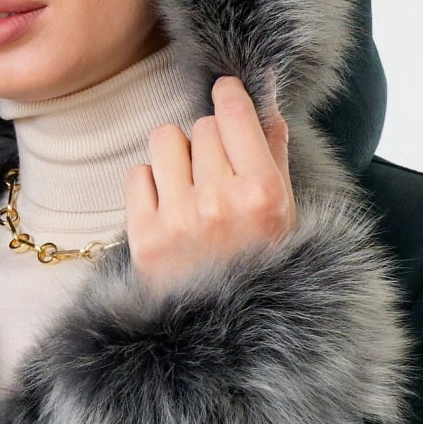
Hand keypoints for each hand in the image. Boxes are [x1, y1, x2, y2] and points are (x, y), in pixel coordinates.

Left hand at [125, 74, 296, 297]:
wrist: (228, 331)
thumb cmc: (262, 264)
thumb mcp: (285, 210)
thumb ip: (273, 149)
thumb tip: (266, 93)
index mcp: (261, 193)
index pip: (232, 114)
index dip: (228, 96)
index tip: (225, 93)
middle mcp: (219, 203)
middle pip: (202, 127)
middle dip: (209, 142)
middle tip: (216, 172)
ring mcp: (179, 220)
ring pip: (165, 140)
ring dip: (176, 155)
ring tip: (189, 185)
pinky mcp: (145, 237)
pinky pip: (137, 174)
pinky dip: (151, 184)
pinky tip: (169, 207)